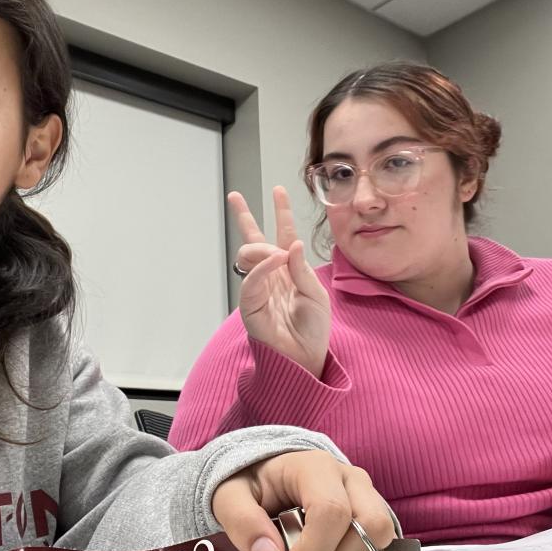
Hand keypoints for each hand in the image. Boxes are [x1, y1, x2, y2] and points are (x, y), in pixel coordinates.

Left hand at [211, 450, 413, 550]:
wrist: (267, 476)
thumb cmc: (251, 485)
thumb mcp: (229, 496)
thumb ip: (243, 524)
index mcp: (316, 467)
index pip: (332, 511)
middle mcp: (352, 480)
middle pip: (371, 526)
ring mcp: (371, 501)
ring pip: (389, 542)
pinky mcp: (380, 525)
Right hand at [229, 187, 330, 376]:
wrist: (304, 359)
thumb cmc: (313, 330)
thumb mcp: (316, 294)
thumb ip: (302, 269)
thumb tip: (292, 243)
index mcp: (290, 270)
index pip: (284, 236)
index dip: (281, 213)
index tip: (278, 191)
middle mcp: (272, 275)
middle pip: (255, 240)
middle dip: (244, 217)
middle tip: (235, 197)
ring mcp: (258, 288)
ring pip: (248, 255)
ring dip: (263, 248)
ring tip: (278, 254)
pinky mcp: (249, 304)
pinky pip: (251, 279)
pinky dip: (263, 267)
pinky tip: (276, 260)